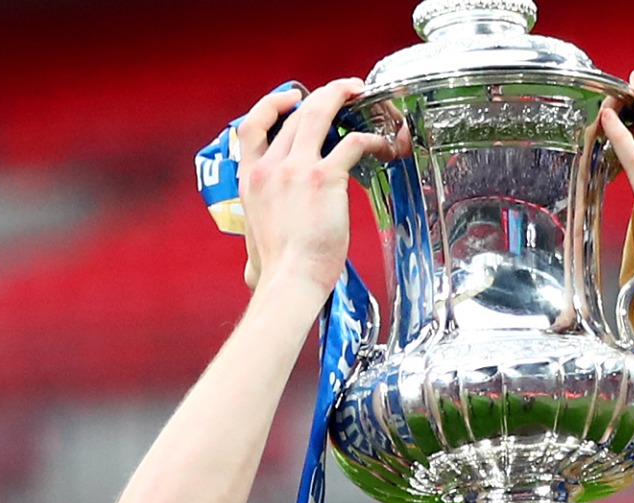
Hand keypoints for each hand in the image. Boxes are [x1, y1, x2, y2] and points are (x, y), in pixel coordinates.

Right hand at [236, 78, 390, 293]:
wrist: (290, 280)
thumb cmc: (277, 273)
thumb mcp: (252, 251)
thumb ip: (254, 249)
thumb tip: (252, 271)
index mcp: (250, 180)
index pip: (252, 126)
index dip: (272, 105)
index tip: (292, 98)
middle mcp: (270, 167)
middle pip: (295, 115)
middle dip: (320, 97)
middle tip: (341, 92)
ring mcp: (296, 169)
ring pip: (319, 114)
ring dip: (341, 96)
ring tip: (359, 92)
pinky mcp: (325, 178)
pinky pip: (352, 143)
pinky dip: (371, 139)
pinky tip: (383, 145)